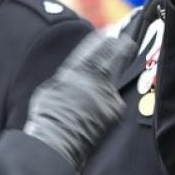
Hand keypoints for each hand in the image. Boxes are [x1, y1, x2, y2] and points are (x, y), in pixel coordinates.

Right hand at [22, 32, 128, 169]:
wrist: (58, 141)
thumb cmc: (48, 117)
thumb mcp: (51, 89)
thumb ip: (68, 78)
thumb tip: (75, 74)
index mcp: (75, 72)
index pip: (93, 50)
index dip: (102, 40)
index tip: (109, 33)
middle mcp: (94, 80)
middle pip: (113, 57)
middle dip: (121, 47)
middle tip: (126, 41)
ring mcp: (107, 95)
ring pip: (113, 80)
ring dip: (112, 76)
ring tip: (109, 77)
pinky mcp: (115, 110)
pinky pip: (113, 101)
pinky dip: (108, 101)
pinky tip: (98, 107)